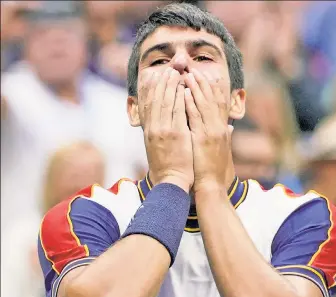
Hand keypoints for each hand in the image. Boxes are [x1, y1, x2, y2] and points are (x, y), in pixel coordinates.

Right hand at [141, 67, 193, 191]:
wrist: (170, 181)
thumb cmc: (166, 166)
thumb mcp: (155, 148)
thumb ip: (156, 133)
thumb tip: (157, 122)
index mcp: (148, 131)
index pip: (146, 105)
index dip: (149, 89)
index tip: (152, 76)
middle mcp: (153, 129)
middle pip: (154, 100)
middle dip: (160, 83)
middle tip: (165, 69)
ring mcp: (164, 131)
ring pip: (165, 102)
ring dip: (169, 85)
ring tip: (174, 73)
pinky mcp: (177, 134)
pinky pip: (178, 112)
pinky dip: (179, 98)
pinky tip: (183, 88)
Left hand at [183, 69, 232, 192]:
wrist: (212, 185)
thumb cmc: (214, 170)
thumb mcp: (221, 151)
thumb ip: (224, 137)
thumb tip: (229, 129)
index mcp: (223, 130)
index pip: (220, 104)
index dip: (213, 88)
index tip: (206, 76)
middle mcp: (219, 128)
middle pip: (213, 99)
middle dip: (203, 83)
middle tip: (193, 69)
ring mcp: (212, 132)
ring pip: (205, 104)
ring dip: (196, 88)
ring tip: (187, 75)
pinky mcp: (203, 138)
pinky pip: (196, 117)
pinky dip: (191, 103)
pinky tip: (185, 92)